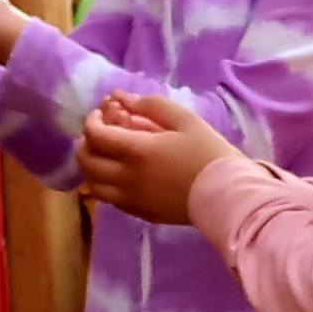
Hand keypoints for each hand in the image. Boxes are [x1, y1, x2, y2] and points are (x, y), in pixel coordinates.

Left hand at [78, 92, 239, 224]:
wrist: (227, 195)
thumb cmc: (209, 153)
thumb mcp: (186, 119)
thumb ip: (152, 105)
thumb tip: (125, 99)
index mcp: (137, 151)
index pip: (95, 135)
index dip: (91, 121)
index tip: (101, 113)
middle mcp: (126, 177)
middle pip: (86, 161)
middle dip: (85, 143)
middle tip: (99, 133)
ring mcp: (130, 199)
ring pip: (92, 185)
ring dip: (91, 167)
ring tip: (104, 157)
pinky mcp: (139, 213)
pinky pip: (109, 200)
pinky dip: (104, 185)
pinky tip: (119, 175)